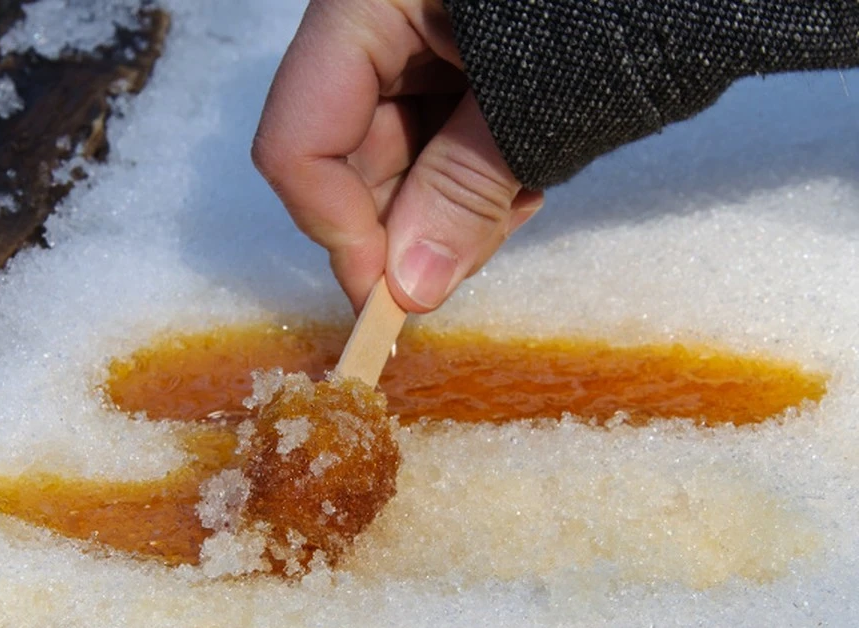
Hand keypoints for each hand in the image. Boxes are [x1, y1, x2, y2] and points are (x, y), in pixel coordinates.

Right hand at [252, 0, 543, 313]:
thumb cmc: (625, 3)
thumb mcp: (538, 101)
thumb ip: (463, 193)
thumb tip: (408, 292)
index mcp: (366, 6)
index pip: (298, 142)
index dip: (337, 232)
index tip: (391, 303)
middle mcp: (375, 22)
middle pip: (343, 154)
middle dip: (401, 223)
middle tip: (464, 261)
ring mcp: (415, 37)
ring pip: (393, 153)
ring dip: (447, 201)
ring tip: (517, 197)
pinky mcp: (456, 53)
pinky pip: (437, 134)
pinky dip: (474, 172)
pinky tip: (523, 174)